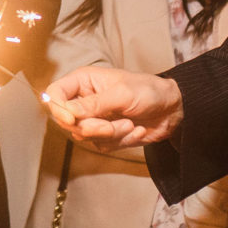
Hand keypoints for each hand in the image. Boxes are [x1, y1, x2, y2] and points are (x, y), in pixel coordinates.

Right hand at [41, 65, 182, 150]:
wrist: (172, 110)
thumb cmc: (149, 91)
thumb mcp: (121, 94)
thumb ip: (93, 104)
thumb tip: (67, 111)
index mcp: (84, 81)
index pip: (55, 94)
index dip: (58, 108)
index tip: (72, 118)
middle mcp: (84, 100)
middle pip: (68, 121)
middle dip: (93, 127)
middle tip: (112, 125)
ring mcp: (94, 118)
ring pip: (85, 136)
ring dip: (111, 134)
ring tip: (130, 124)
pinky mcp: (105, 135)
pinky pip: (100, 146)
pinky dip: (119, 141)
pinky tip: (134, 130)